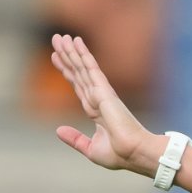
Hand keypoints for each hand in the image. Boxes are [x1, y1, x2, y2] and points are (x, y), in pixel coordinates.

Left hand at [49, 33, 161, 174]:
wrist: (135, 153)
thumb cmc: (120, 154)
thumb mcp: (91, 149)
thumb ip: (75, 139)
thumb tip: (58, 130)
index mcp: (96, 111)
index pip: (78, 86)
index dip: (67, 71)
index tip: (56, 58)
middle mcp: (98, 98)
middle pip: (78, 72)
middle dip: (67, 56)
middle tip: (56, 39)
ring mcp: (101, 93)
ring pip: (82, 67)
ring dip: (71, 51)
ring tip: (60, 37)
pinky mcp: (105, 91)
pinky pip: (91, 68)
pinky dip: (83, 54)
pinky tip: (76, 42)